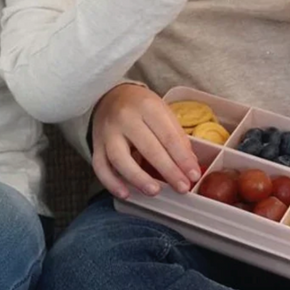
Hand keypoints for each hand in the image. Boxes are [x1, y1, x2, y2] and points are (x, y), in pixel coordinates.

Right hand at [91, 84, 201, 198]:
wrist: (109, 96)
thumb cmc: (141, 107)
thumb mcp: (162, 111)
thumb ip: (176, 136)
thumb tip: (189, 165)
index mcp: (147, 106)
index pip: (167, 135)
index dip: (182, 158)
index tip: (193, 175)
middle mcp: (125, 118)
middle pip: (147, 147)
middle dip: (167, 170)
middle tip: (182, 188)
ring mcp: (108, 132)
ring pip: (119, 158)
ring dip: (138, 178)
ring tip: (154, 191)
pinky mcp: (96, 144)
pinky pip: (100, 166)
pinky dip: (111, 182)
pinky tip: (125, 194)